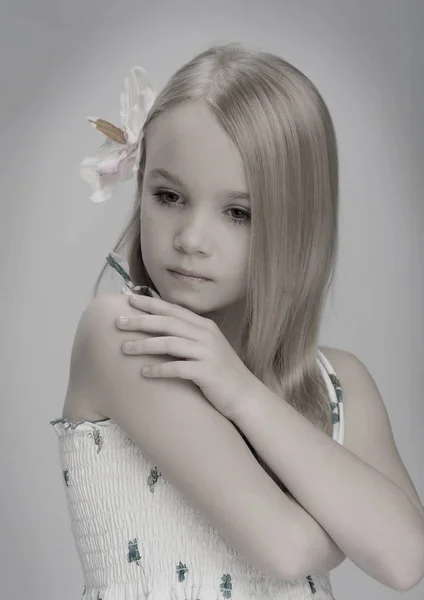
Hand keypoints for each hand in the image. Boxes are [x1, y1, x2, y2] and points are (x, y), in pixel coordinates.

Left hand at [115, 293, 256, 421]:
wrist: (245, 395)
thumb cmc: (220, 372)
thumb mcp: (206, 347)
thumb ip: (188, 336)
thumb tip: (160, 329)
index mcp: (204, 326)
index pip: (173, 310)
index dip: (150, 304)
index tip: (128, 300)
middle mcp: (206, 335)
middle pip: (167, 323)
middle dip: (140, 321)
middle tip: (117, 322)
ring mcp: (207, 353)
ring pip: (169, 343)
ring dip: (144, 345)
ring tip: (123, 348)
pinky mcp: (206, 372)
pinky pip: (177, 368)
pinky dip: (159, 369)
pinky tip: (143, 372)